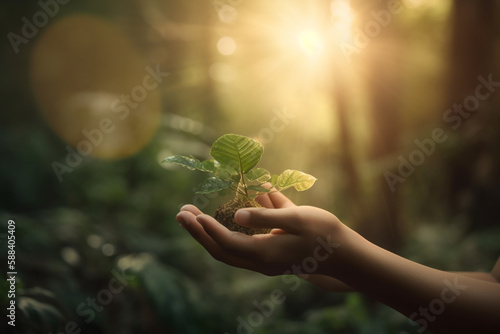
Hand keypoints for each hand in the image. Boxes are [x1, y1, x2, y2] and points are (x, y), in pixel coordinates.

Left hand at [176, 191, 351, 276]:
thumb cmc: (324, 232)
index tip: (191, 214)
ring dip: (208, 234)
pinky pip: (242, 244)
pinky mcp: (270, 253)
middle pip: (221, 250)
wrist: (344, 254)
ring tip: (191, 215)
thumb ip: (266, 215)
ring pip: (228, 249)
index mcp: (265, 252)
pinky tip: (227, 213)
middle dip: (199, 233)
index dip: (207, 229)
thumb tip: (237, 213)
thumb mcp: (298, 218)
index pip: (227, 242)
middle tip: (181, 214)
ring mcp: (264, 260)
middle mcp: (260, 261)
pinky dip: (229, 232)